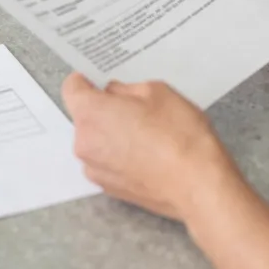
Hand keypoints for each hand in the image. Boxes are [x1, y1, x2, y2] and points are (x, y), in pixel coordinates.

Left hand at [62, 74, 241, 221]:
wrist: (197, 184)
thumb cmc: (179, 133)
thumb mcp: (157, 91)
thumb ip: (126, 89)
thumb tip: (113, 93)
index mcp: (91, 113)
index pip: (71, 88)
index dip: (85, 81)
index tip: (99, 80)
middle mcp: (84, 143)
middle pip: (84, 116)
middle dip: (104, 108)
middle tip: (137, 107)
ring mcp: (95, 169)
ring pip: (96, 140)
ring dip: (112, 133)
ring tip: (146, 133)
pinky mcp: (109, 189)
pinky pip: (106, 161)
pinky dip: (119, 155)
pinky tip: (148, 154)